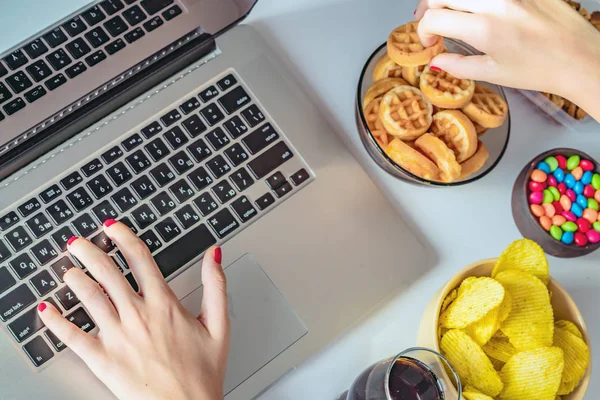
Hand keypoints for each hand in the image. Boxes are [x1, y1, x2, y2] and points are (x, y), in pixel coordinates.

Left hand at [37, 220, 228, 399]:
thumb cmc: (202, 373)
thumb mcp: (219, 325)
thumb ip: (216, 285)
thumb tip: (214, 255)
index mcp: (164, 304)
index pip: (140, 259)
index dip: (124, 237)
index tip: (113, 228)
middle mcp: (137, 315)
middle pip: (107, 272)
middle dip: (90, 252)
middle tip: (78, 242)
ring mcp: (117, 336)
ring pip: (89, 297)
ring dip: (75, 278)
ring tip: (67, 268)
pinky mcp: (102, 360)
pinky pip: (72, 337)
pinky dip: (56, 322)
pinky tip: (47, 311)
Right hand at [415, 0, 599, 119]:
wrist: (579, 58)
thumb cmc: (541, 69)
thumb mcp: (494, 73)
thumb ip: (458, 66)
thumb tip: (436, 61)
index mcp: (485, 28)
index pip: (434, 18)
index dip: (423, 31)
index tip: (429, 42)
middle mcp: (496, 3)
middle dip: (429, 8)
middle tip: (430, 23)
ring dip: (450, 0)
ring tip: (451, 13)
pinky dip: (475, 0)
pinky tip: (476, 9)